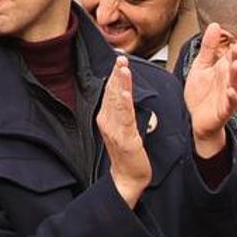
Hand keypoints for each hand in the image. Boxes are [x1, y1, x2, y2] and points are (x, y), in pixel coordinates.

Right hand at [96, 56, 152, 206]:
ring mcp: (115, 130)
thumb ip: (125, 113)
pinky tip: (126, 92)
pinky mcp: (125, 139)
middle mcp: (107, 121)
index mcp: (107, 118)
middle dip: (117, 75)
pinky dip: (125, 104)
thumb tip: (129, 98)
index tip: (119, 61)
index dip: (115, 76)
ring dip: (121, 84)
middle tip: (120, 58)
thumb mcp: (125, 129)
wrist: (128, 178)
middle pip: (112, 93)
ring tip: (123, 69)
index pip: (110, 93)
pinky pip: (125, 118)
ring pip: (117, 102)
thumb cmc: (128, 155)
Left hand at [184, 22, 236, 157]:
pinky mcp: (225, 109)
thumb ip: (209, 46)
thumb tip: (215, 25)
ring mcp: (229, 94)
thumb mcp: (201, 65)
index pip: (235, 54)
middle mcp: (229, 80)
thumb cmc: (202, 94)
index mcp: (224, 68)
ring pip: (236, 83)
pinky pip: (231, 103)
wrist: (198, 119)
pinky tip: (232, 92)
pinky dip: (232, 98)